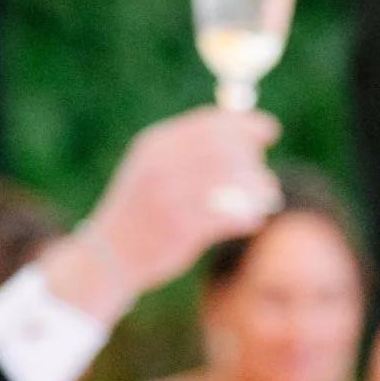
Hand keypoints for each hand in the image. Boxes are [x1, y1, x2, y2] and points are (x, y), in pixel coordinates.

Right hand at [42, 109, 280, 322]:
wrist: (110, 256)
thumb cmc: (144, 208)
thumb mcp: (154, 167)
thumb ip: (191, 146)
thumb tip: (242, 128)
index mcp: (155, 145)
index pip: (210, 124)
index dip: (245, 124)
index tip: (269, 130)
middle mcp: (161, 166)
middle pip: (225, 147)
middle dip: (252, 158)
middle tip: (262, 174)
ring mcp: (170, 196)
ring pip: (234, 179)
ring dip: (258, 187)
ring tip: (264, 196)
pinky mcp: (182, 229)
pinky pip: (232, 214)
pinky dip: (249, 216)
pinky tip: (251, 220)